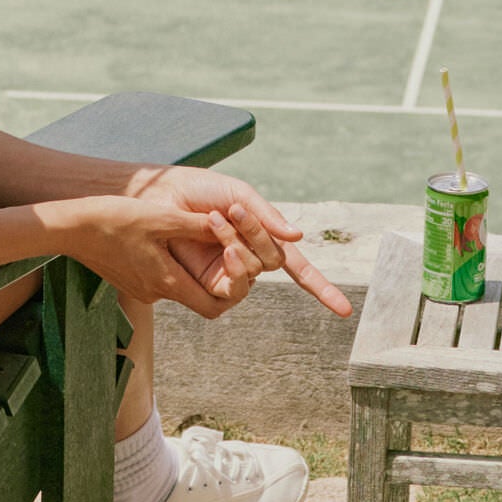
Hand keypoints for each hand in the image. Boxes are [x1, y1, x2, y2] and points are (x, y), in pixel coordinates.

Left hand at [117, 163, 354, 319]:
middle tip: (231, 209)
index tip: (345, 311)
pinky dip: (233, 266)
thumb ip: (267, 215)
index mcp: (261, 240)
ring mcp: (228, 276)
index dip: (320, 288)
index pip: (297, 269)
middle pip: (273, 260)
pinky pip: (231, 289)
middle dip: (256, 234)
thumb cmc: (197, 190)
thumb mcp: (237, 192)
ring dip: (241, 246)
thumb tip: (298, 239)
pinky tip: (224, 246)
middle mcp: (248, 261)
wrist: (156, 196)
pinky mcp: (206, 288)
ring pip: (254, 272)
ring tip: (216, 220)